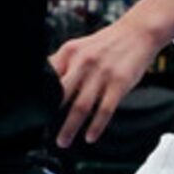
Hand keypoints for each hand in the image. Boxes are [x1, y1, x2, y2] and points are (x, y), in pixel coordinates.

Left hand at [51, 15, 159, 146]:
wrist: (138, 32)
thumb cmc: (107, 43)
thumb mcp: (79, 47)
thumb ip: (63, 64)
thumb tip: (42, 83)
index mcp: (70, 53)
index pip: (48, 77)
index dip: (40, 98)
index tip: (35, 115)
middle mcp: (83, 63)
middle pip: (61, 95)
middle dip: (51, 117)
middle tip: (44, 133)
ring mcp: (102, 74)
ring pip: (81, 106)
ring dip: (70, 128)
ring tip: (63, 141)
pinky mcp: (119, 83)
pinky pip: (105, 110)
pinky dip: (96, 126)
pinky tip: (90, 137)